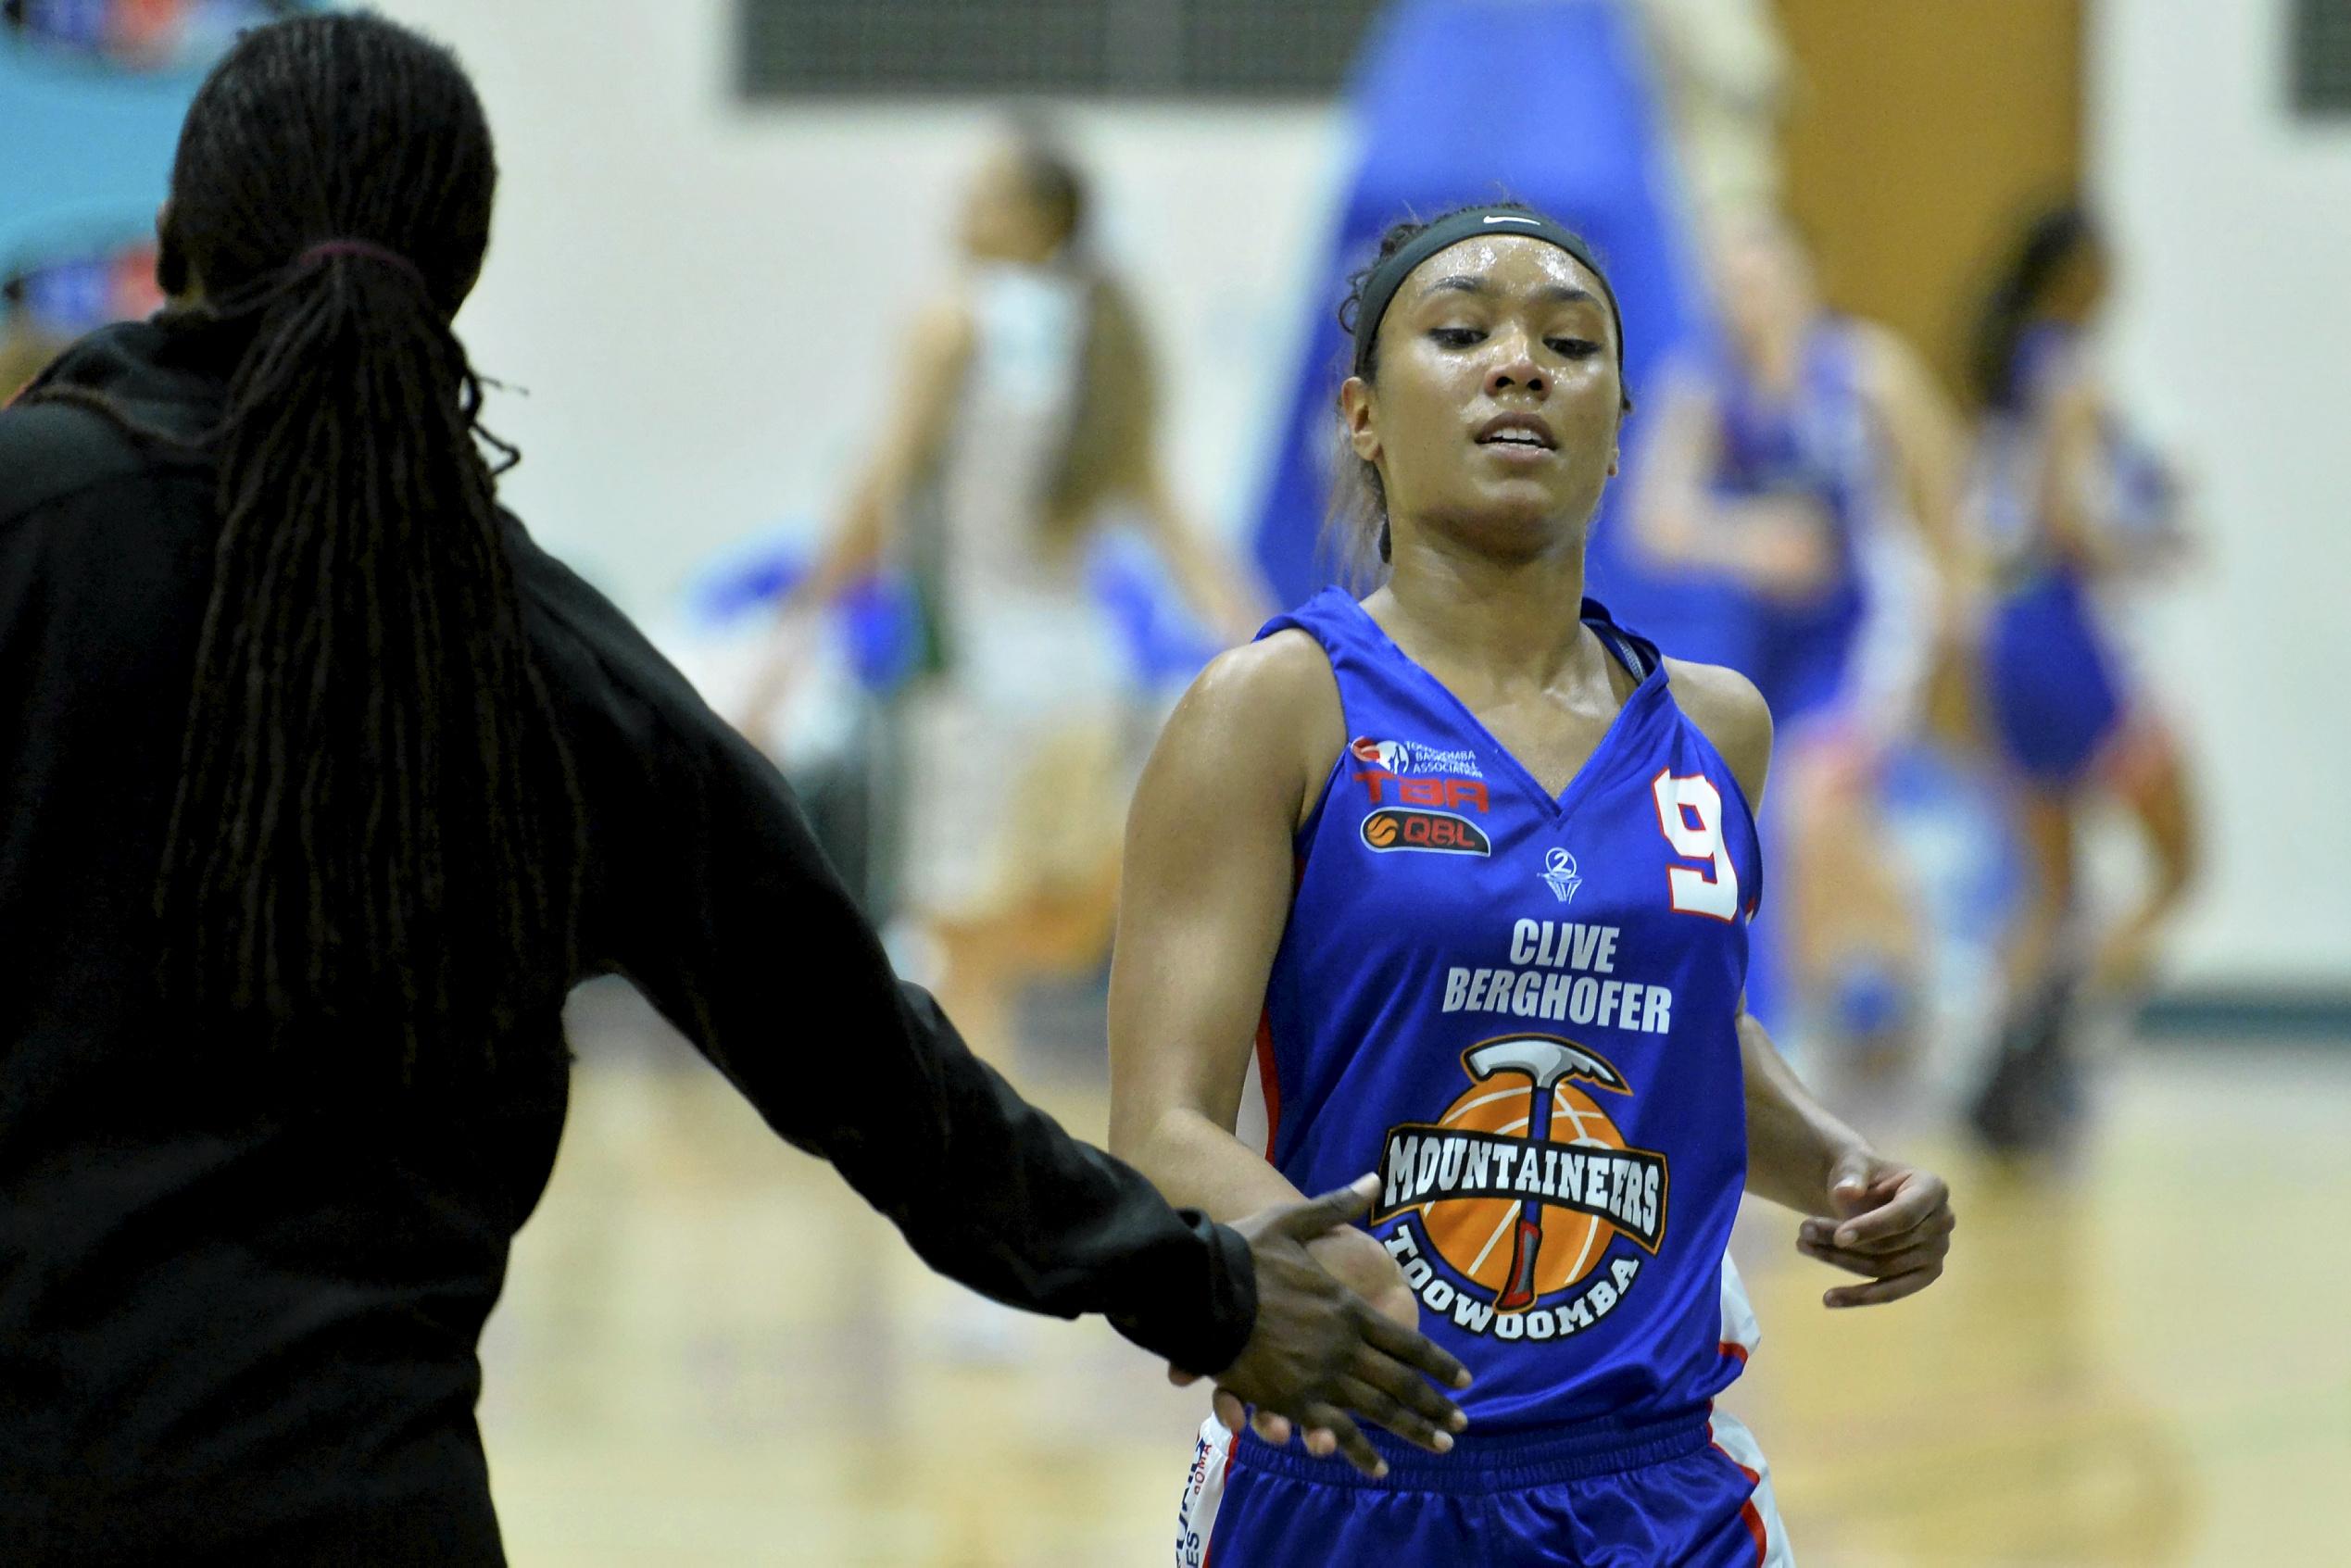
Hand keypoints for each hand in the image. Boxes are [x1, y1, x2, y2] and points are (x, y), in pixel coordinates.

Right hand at [1168, 1174, 1469, 1478]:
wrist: (1199, 1288)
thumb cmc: (1241, 1253)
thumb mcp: (1292, 1221)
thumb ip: (1337, 1207)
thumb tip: (1375, 1177)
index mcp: (1348, 1308)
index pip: (1407, 1342)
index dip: (1439, 1363)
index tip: (1465, 1381)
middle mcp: (1344, 1348)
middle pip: (1401, 1382)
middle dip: (1434, 1406)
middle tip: (1461, 1426)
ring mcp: (1320, 1377)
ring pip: (1378, 1411)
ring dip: (1412, 1430)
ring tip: (1440, 1447)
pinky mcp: (1291, 1400)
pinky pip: (1334, 1430)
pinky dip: (1359, 1451)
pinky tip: (1380, 1469)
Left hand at [1797, 1149, 1953, 1307]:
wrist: (1868, 1190)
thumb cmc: (1865, 1175)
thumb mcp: (1854, 1163)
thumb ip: (1851, 1173)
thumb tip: (1846, 1192)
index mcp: (1933, 1188)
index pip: (1904, 1215)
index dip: (1871, 1227)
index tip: (1838, 1237)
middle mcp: (1943, 1222)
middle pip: (1890, 1244)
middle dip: (1843, 1242)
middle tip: (1803, 1233)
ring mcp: (1936, 1252)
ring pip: (1884, 1268)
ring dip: (1840, 1262)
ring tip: (1803, 1246)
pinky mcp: (1924, 1275)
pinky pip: (1891, 1292)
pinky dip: (1859, 1297)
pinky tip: (1829, 1299)